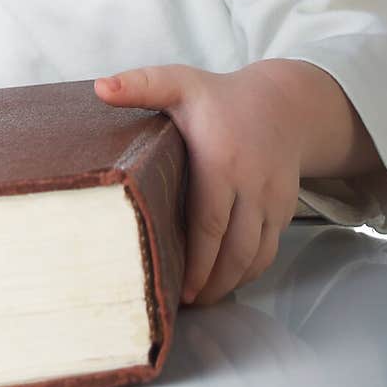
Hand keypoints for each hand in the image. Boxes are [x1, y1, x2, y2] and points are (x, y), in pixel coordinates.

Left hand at [94, 63, 302, 306]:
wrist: (284, 102)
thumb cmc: (221, 96)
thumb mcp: (180, 83)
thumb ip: (141, 85)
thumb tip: (100, 87)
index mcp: (221, 163)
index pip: (210, 225)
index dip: (196, 262)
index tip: (180, 288)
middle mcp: (253, 186)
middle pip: (235, 250)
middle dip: (212, 283)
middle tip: (187, 303)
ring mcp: (273, 200)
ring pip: (256, 256)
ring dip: (231, 283)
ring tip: (203, 298)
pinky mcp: (285, 208)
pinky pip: (269, 249)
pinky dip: (249, 270)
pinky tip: (227, 279)